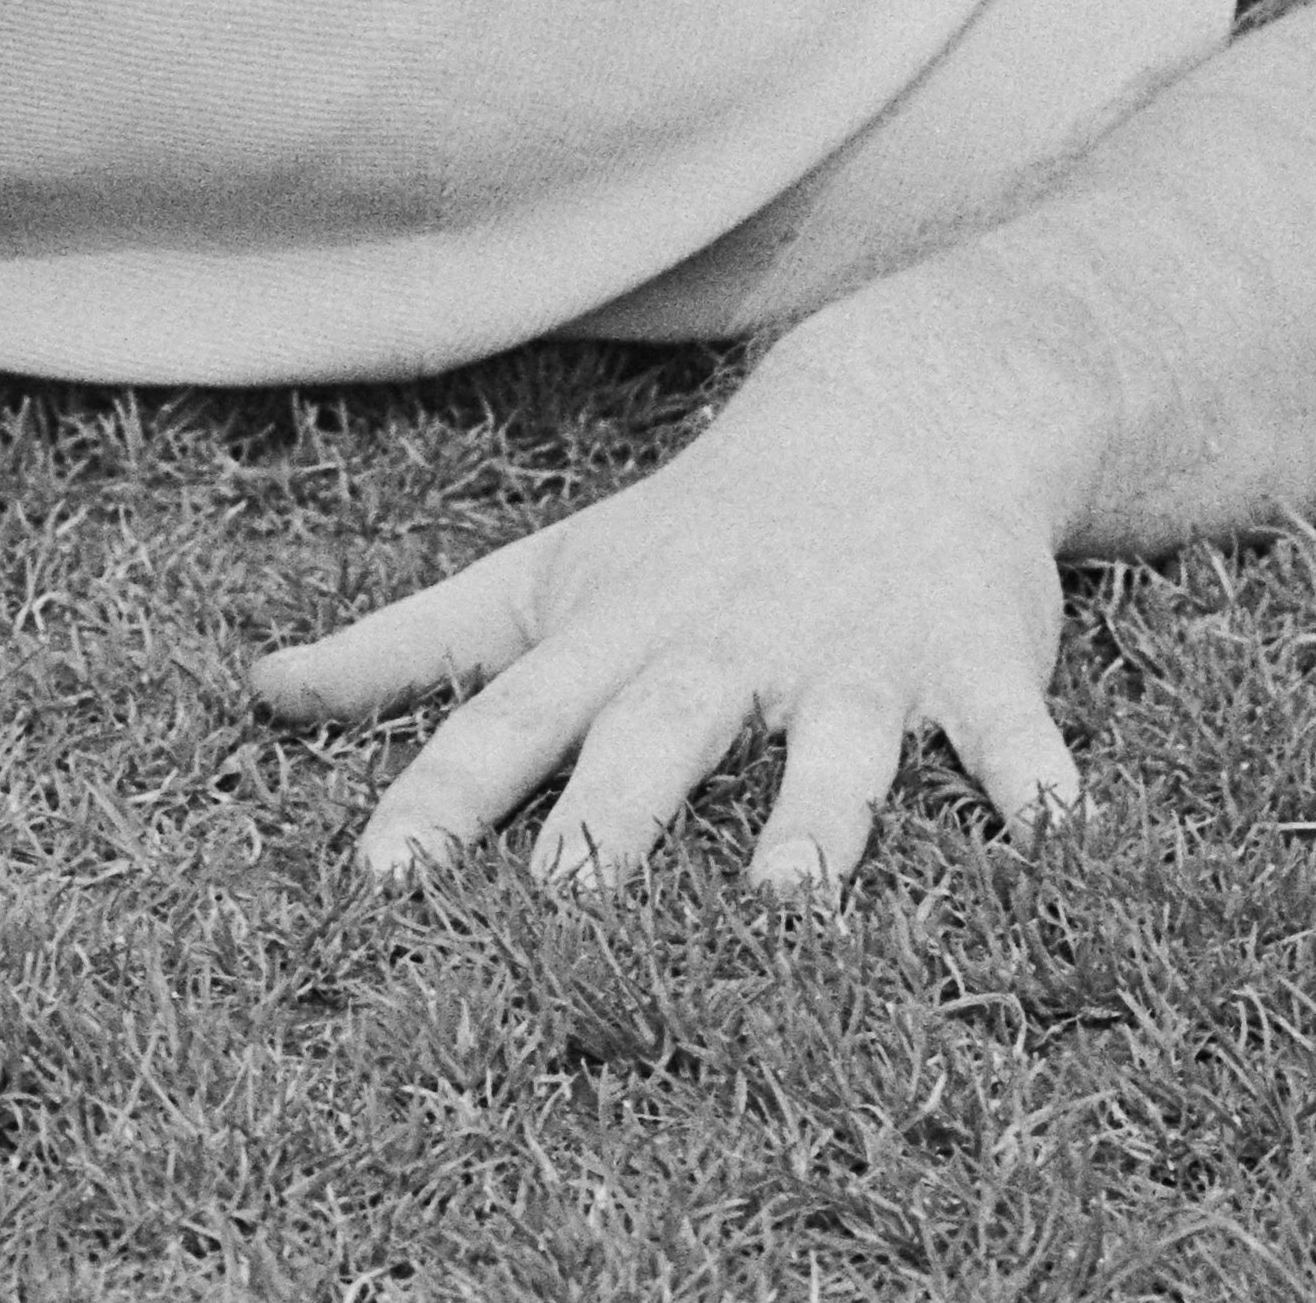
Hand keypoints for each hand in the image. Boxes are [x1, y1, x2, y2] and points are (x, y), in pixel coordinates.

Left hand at [250, 324, 1082, 890]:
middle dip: (611, 818)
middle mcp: (724, 647)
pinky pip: (1010, 726)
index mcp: (616, 637)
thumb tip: (258, 696)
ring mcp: (852, 655)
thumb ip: (406, 648)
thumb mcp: (546, 578)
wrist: (899, 413)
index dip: (440, 798)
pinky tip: (1056, 828)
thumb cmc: (694, 533)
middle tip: (563, 902)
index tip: (379, 880)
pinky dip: (1034, 774)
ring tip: (789, 903)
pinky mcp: (977, 659)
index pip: (508, 723)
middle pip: (655, 737)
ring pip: (830, 749)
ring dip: (811, 823)